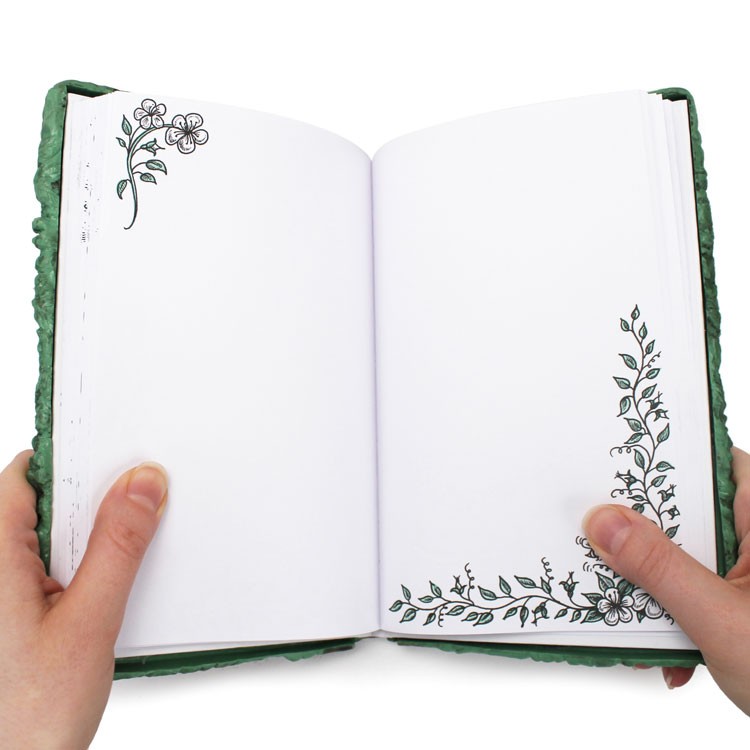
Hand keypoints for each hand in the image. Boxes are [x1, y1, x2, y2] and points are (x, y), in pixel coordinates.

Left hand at [0, 450, 167, 748]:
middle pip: (39, 503)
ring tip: (112, 570)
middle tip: (135, 516)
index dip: (75, 462)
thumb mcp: (89, 622)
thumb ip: (118, 546)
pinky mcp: (10, 612)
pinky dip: (79, 568)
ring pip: (47, 538)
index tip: (121, 463)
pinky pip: (46, 567)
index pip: (26, 475)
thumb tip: (143, 485)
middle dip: (91, 505)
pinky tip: (99, 591)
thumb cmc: (23, 720)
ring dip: (88, 542)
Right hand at [583, 445, 749, 714]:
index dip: (669, 457)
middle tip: (602, 540)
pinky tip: (669, 657)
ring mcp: (747, 579)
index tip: (615, 464)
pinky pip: (691, 595)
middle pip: (689, 514)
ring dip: (653, 585)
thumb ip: (661, 568)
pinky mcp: (739, 609)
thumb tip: (603, 521)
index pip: (717, 462)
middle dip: (643, 533)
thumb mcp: (724, 620)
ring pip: (683, 558)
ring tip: (633, 612)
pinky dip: (672, 620)